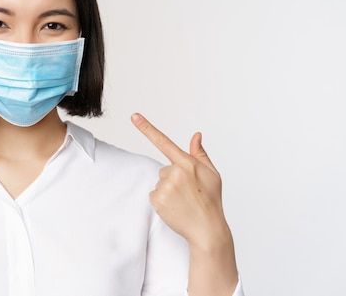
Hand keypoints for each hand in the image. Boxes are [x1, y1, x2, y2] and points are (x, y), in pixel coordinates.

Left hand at [131, 112, 229, 247]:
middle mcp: (175, 172)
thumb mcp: (212, 174)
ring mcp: (165, 186)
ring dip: (168, 190)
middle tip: (188, 192)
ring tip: (183, 201)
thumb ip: (200, 154)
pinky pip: (154, 194)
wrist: (207, 228)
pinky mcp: (158, 199)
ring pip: (160, 182)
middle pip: (164, 169)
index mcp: (187, 163)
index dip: (147, 128)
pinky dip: (163, 201)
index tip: (133, 116)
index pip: (164, 141)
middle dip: (174, 179)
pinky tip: (175, 207)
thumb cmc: (211, 200)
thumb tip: (196, 135)